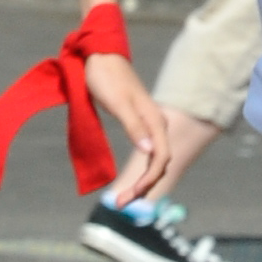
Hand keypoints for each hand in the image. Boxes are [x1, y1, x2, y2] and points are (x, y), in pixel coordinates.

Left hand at [86, 46, 174, 203]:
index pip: (161, 158)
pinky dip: (140, 170)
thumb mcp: (118, 103)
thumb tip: (149, 151)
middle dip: (144, 187)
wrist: (100, 57)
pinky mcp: (139, 125)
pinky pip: (147, 154)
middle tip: (120, 204)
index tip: (130, 195)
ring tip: (122, 199)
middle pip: (159, 163)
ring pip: (154, 160)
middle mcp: (157, 125)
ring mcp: (149, 125)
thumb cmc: (106, 78)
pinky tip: (130, 181)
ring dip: (142, 181)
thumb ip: (134, 126)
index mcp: (155, 121)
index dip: (148, 180)